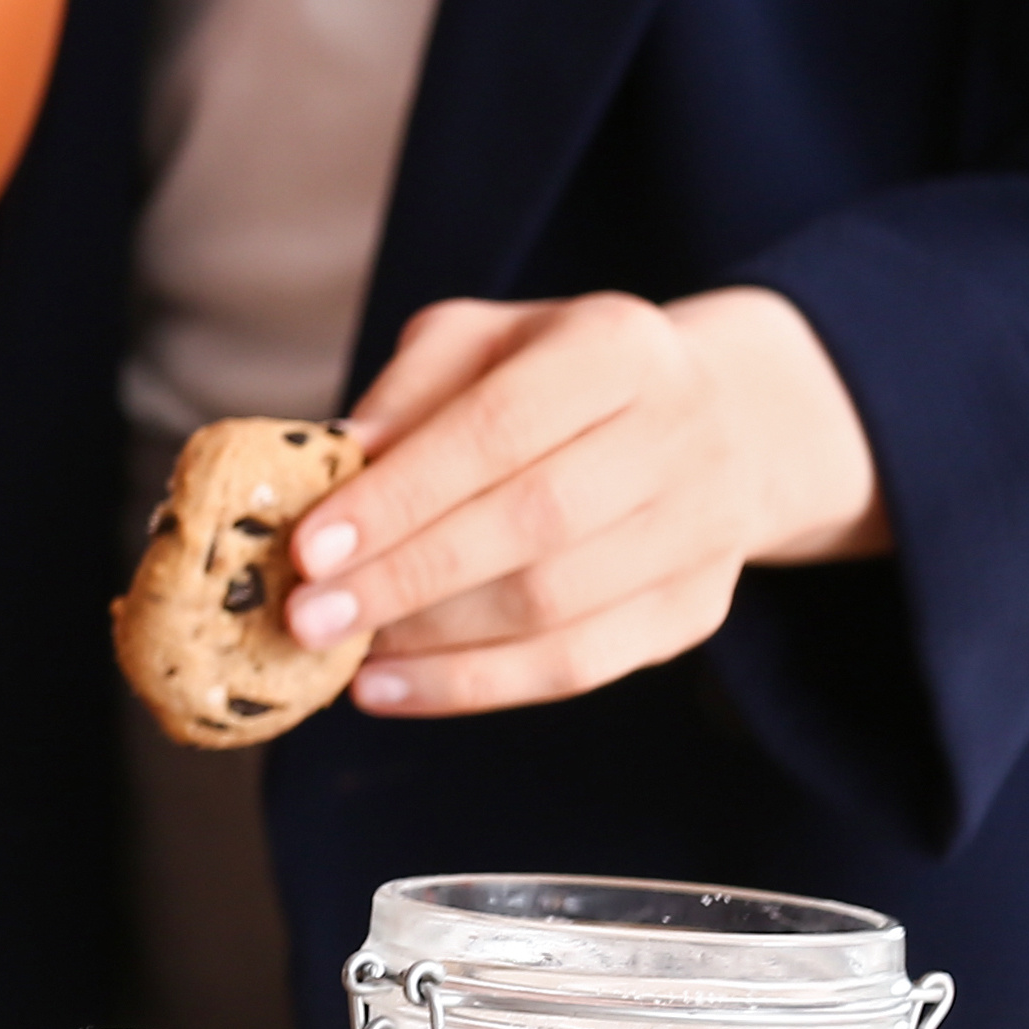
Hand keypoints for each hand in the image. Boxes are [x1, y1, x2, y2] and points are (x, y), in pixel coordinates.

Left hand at [284, 289, 894, 715]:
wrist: (722, 418)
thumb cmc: (561, 375)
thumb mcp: (484, 340)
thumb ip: (411, 389)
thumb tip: (341, 455)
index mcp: (617, 349)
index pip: (498, 429)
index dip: (400, 496)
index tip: (308, 547)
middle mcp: (679, 437)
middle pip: (533, 525)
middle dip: (406, 578)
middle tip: (306, 616)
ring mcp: (701, 531)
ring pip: (556, 607)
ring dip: (432, 641)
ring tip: (339, 652)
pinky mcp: (695, 608)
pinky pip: (581, 665)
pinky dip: (475, 685)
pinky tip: (391, 688)